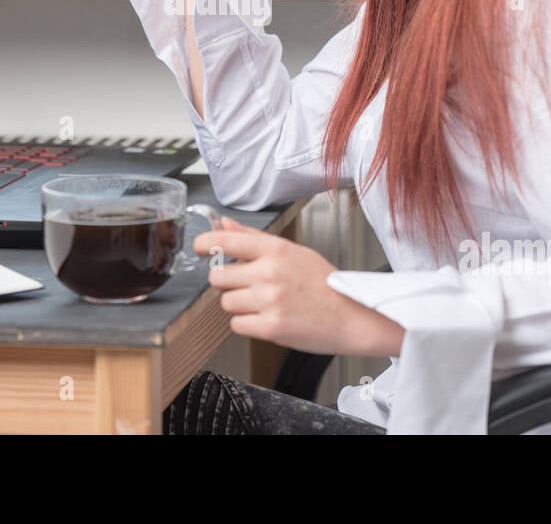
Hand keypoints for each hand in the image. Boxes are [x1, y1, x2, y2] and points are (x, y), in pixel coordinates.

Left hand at [193, 216, 405, 357]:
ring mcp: (269, 301)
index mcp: (276, 250)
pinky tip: (267, 318)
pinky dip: (247, 324)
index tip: (198, 246)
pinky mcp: (270, 327)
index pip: (226, 241)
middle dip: (226, 283)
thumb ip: (253, 239)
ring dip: (238, 305)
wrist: (352, 316)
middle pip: (217, 277)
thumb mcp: (292, 251)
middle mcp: (270, 273)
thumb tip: (222, 224)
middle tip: (246, 285)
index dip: (204, 243)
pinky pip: (236, 325)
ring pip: (225, 302)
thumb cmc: (324, 284)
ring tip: (263, 304)